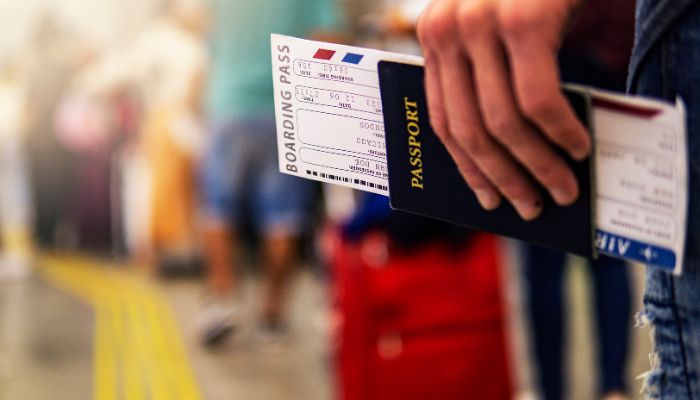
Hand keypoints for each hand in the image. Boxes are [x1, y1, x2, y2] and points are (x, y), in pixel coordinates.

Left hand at [417, 0, 589, 219]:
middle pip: (469, 130)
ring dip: (536, 166)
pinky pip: (538, 100)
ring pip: (502, 123)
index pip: (442, 119)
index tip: (487, 198)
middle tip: (531, 206)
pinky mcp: (520, 20)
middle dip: (503, 177)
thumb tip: (516, 155)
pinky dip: (560, 133)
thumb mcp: (510, 34)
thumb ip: (500, 81)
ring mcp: (479, 24)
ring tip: (562, 190)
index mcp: (434, 36)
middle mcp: (445, 30)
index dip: (466, 166)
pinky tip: (579, 148)